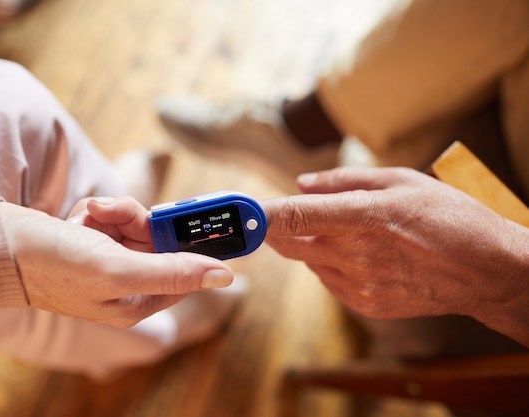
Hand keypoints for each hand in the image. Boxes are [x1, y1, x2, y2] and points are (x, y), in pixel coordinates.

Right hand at [0, 196, 232, 326]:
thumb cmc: (53, 264)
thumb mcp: (117, 270)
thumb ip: (172, 272)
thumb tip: (224, 275)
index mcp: (136, 303)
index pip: (185, 272)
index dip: (193, 246)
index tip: (202, 218)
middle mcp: (126, 284)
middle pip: (160, 242)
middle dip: (139, 221)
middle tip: (117, 214)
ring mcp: (110, 260)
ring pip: (137, 224)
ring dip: (116, 212)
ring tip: (89, 216)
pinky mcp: (95, 241)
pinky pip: (114, 217)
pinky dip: (99, 211)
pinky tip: (79, 218)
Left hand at [262, 166, 528, 344]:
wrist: (484, 270)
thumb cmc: (447, 217)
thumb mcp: (400, 180)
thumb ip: (343, 181)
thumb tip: (300, 184)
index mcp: (362, 216)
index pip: (292, 216)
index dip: (259, 214)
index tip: (239, 211)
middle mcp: (354, 254)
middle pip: (288, 243)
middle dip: (277, 229)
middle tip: (284, 214)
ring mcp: (358, 284)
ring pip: (308, 261)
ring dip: (311, 245)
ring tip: (348, 232)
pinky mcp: (364, 305)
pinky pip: (328, 281)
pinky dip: (330, 265)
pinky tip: (359, 254)